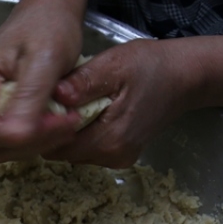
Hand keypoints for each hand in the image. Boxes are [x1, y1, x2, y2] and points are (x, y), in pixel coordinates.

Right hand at [0, 0, 86, 161]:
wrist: (49, 10)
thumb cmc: (48, 27)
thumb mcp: (44, 60)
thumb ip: (29, 98)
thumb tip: (17, 137)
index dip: (28, 136)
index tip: (65, 120)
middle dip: (33, 141)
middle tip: (68, 121)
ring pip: (4, 145)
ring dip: (37, 141)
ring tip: (65, 119)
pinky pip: (12, 136)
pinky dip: (36, 135)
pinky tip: (56, 118)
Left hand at [44, 34, 222, 167]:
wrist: (185, 77)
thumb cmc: (151, 66)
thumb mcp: (115, 65)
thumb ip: (84, 82)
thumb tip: (54, 93)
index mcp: (110, 139)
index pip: (55, 146)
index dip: (41, 126)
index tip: (37, 103)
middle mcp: (113, 157)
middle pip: (60, 151)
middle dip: (49, 129)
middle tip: (48, 98)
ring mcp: (118, 158)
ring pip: (71, 151)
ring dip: (63, 130)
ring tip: (67, 101)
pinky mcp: (120, 153)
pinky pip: (85, 148)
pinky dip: (78, 131)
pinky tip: (81, 110)